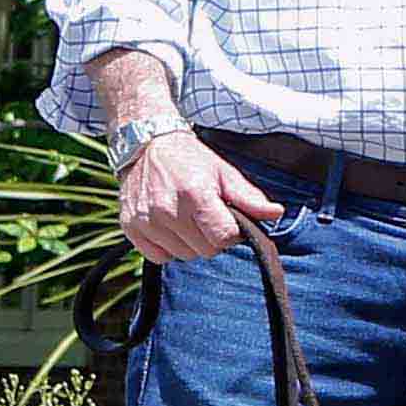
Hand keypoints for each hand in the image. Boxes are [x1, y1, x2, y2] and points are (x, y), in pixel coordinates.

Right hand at [119, 132, 284, 264]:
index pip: (224, 238)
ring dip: (191, 244)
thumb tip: (276, 213)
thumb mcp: (224, 172)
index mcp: (195, 195)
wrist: (146, 147)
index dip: (232, 233)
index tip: (229, 220)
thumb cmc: (190, 160)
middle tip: (208, 218)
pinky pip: (159, 257)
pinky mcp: (130, 228)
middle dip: (213, 238)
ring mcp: (146, 221)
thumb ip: (249, 197)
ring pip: (184, 256)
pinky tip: (171, 228)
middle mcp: (167, 210)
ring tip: (188, 220)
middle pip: (206, 250)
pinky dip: (168, 248)